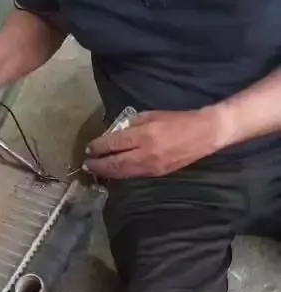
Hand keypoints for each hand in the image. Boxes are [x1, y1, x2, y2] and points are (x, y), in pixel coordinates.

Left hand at [85, 108, 223, 178]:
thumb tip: (116, 132)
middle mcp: (146, 153)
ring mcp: (152, 166)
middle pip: (115, 163)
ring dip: (107, 173)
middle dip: (98, 164)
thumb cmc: (178, 120)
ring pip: (123, 174)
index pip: (114, 144)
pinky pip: (134, 176)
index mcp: (145, 135)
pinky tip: (113, 173)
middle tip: (86, 164)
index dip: (98, 147)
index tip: (89, 148)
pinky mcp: (157, 174)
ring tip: (95, 170)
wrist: (205, 134)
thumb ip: (132, 124)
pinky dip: (120, 175)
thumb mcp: (152, 114)